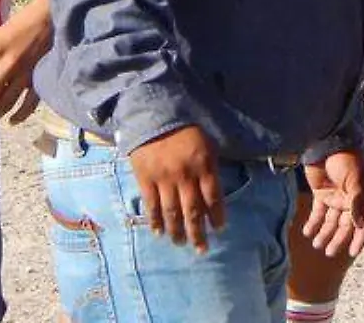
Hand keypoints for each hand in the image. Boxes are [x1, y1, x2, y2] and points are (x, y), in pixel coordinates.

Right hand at [128, 126, 225, 252]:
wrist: (154, 114)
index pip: (213, 197)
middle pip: (193, 211)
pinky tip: (159, 233)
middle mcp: (185, 175)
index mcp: (204, 165)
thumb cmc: (186, 130)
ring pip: (172, 212)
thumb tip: (213, 196)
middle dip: (197, 233)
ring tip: (180, 244)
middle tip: (201, 249)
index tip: (218, 229)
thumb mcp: (207, 144)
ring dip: (177, 231)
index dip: (216, 216)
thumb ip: (211, 168)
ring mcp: (164, 178)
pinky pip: (151, 205)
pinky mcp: (145, 179)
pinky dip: (155, 221)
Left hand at [303, 149, 363, 258]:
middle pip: (345, 225)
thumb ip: (357, 203)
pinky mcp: (321, 193)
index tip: (352, 253)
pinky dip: (313, 222)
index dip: (359, 238)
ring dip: (325, 233)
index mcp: (363, 196)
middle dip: (338, 239)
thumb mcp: (354, 180)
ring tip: (317, 245)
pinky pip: (318, 212)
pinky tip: (307, 232)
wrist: (326, 142)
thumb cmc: (345, 159)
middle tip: (328, 252)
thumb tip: (360, 225)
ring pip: (331, 221)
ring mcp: (335, 196)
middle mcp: (350, 199)